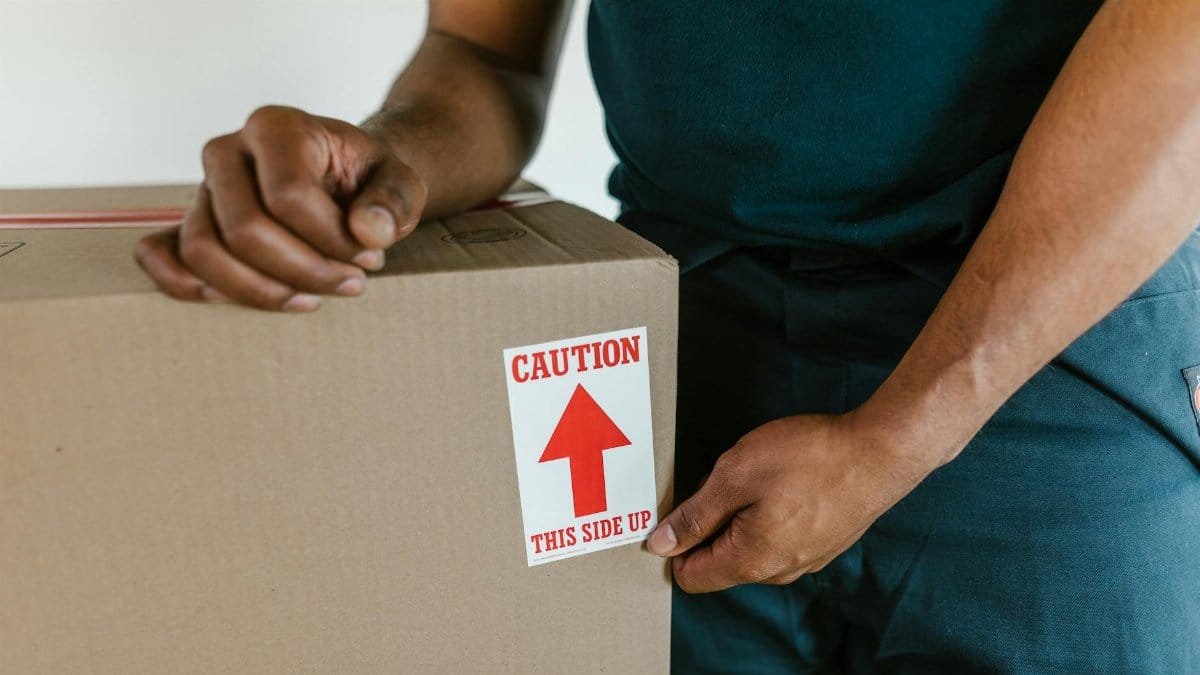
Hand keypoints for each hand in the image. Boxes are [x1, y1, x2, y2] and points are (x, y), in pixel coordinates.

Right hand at [134, 105, 427, 311]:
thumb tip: (368, 231)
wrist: (346, 177)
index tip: (371, 256)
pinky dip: (184, 284)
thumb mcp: (401, 181)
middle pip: (243, 230)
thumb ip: (394, 201)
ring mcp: (202, 187)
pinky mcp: (191, 220)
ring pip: (204, 251)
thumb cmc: (369, 179)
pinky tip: (230, 302)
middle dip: (302, 271)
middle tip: (349, 283)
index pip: (289, 198)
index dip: (331, 240)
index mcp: (277, 127)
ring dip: (260, 290)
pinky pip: (162, 254)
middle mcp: (229, 151)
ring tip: (311, 298)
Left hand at [647, 411, 939, 592]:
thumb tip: (661, 543)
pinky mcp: (823, 542)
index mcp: (750, 561)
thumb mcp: (735, 476)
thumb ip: (695, 515)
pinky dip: (769, 513)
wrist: (881, 451)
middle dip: (710, 525)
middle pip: (720, 562)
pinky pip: (778, 537)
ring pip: (750, 547)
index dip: (675, 544)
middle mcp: (778, 571)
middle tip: (723, 480)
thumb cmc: (811, 458)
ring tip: (757, 476)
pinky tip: (783, 481)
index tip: (682, 508)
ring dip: (740, 516)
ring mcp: (805, 559)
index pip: (691, 578)